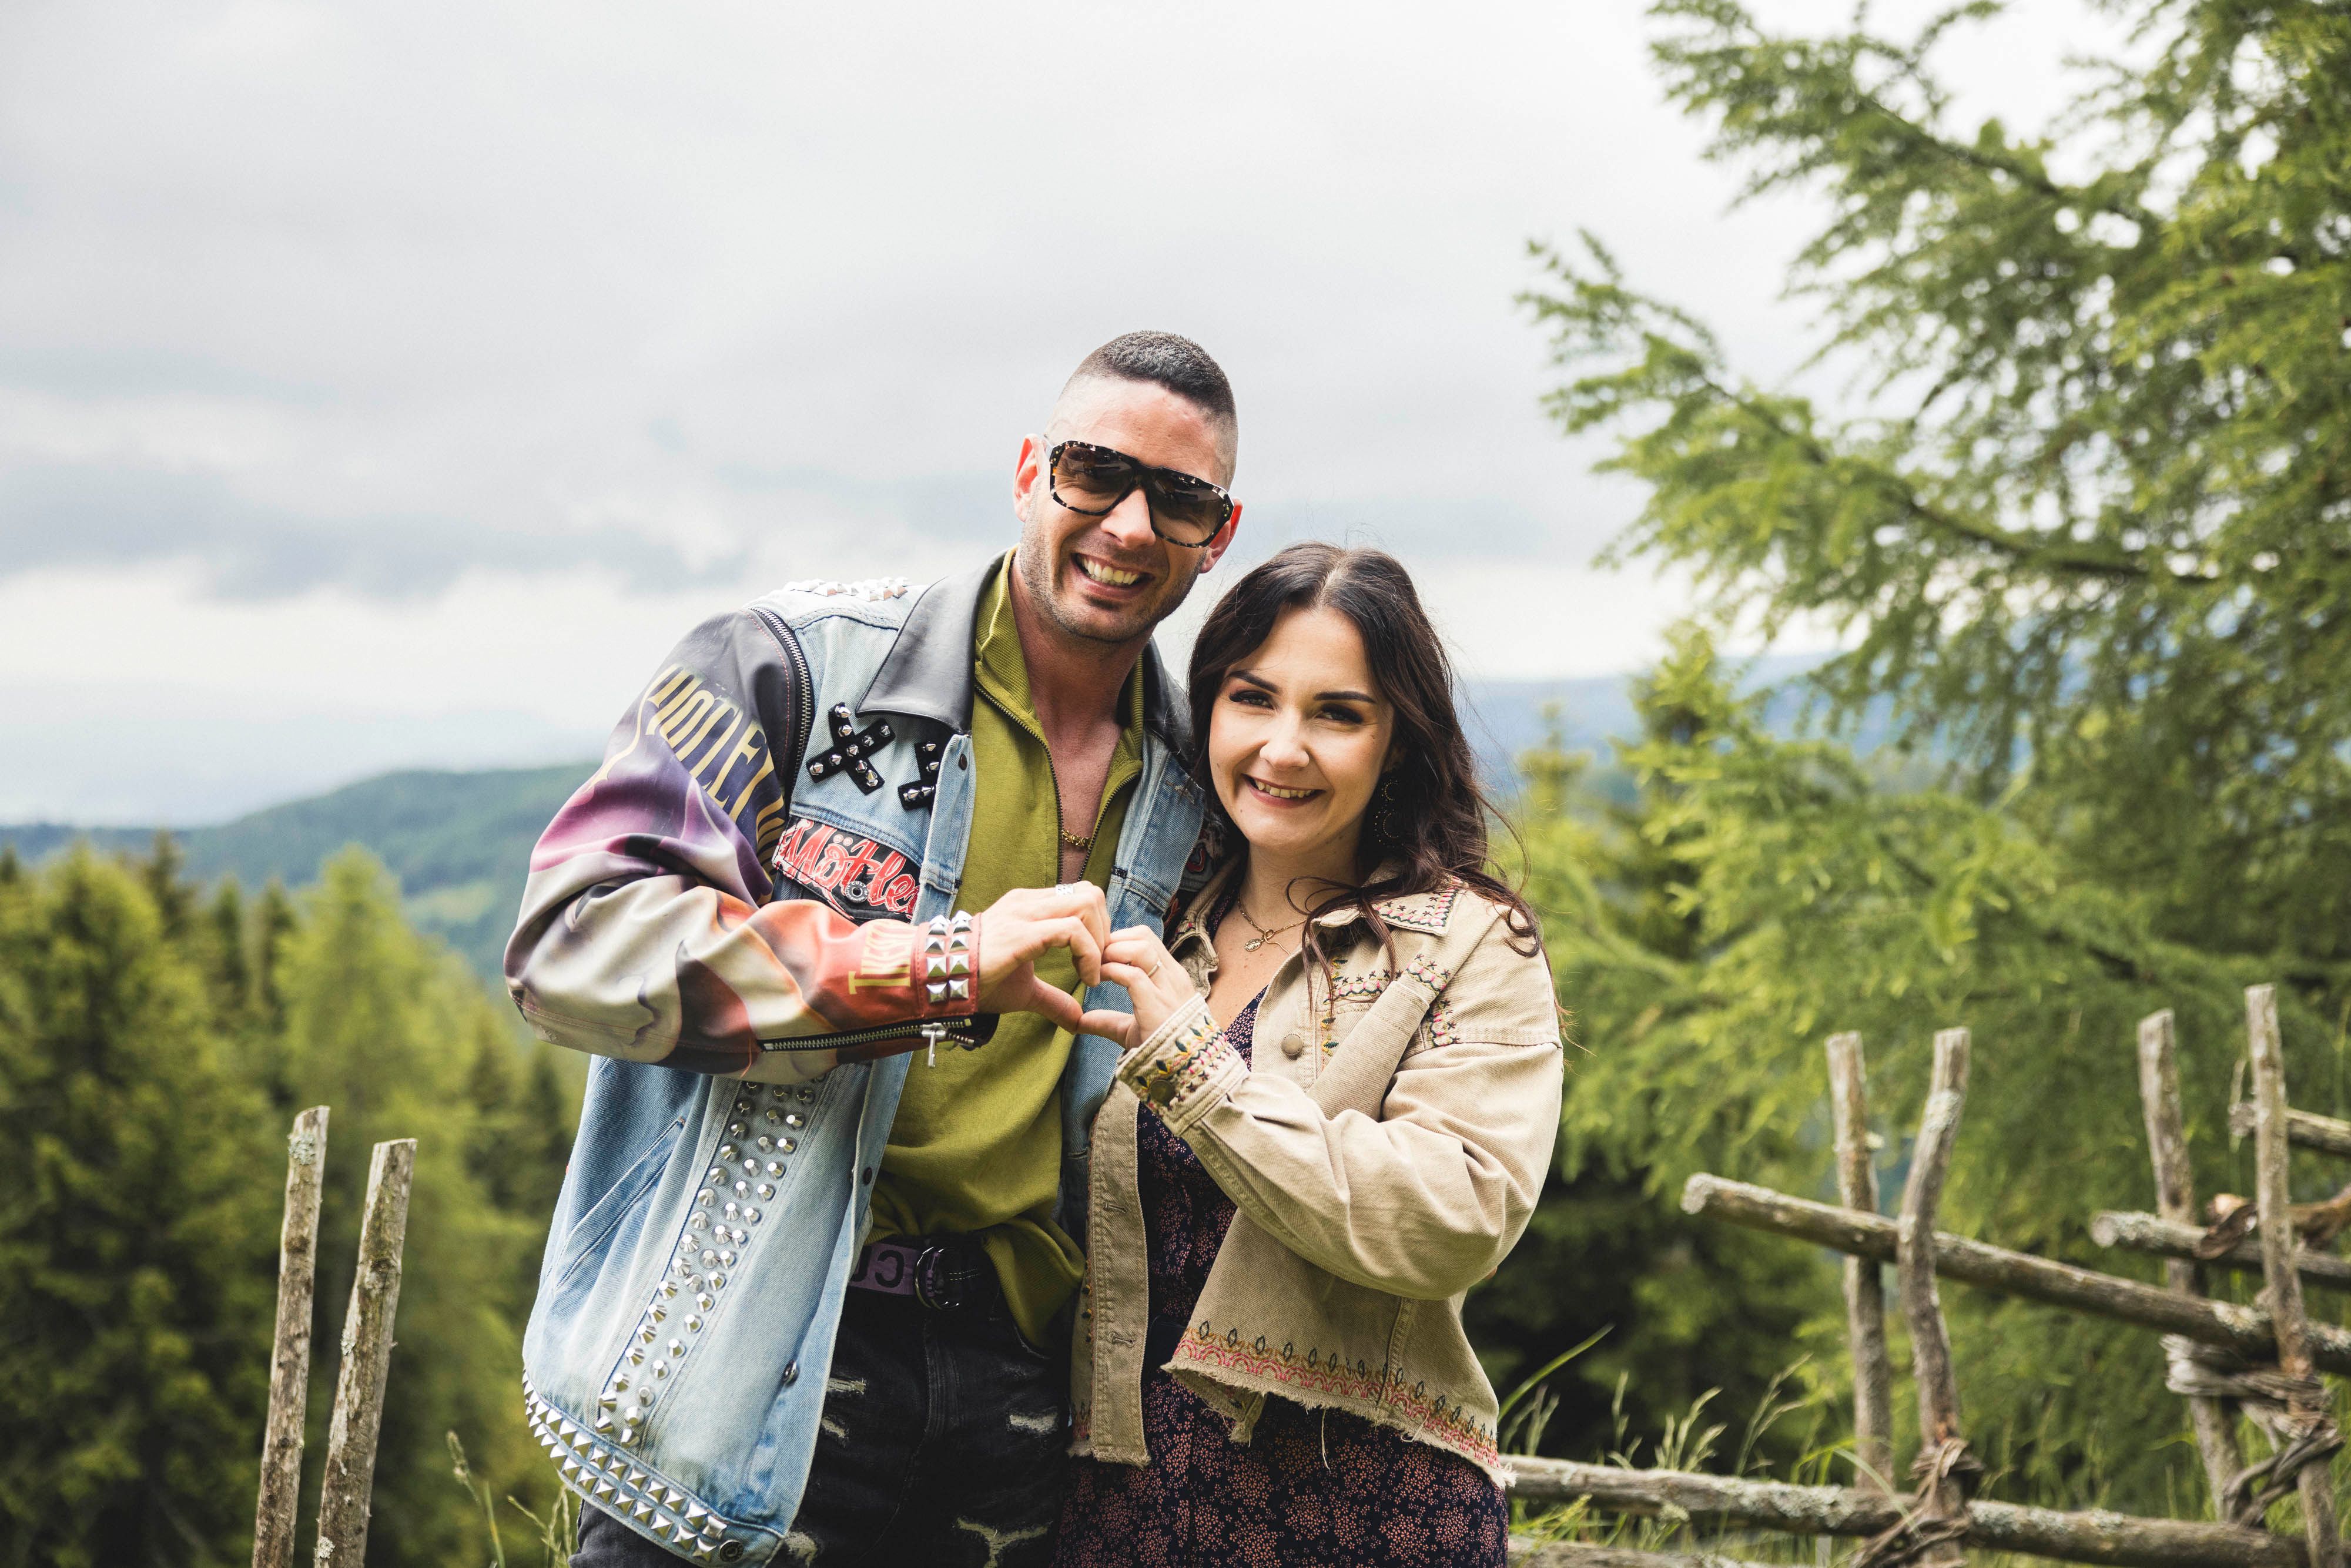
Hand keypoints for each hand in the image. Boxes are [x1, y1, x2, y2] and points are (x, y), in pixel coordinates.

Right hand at [974, 883, 1111, 1033]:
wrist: (938, 979)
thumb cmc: (977, 980)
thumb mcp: (1023, 990)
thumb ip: (1052, 999)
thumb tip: (1076, 1019)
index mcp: (1030, 907)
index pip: (1082, 896)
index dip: (1099, 927)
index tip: (1093, 964)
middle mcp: (1029, 902)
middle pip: (1091, 893)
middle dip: (1105, 930)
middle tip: (1097, 964)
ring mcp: (1025, 913)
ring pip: (1086, 903)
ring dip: (1099, 940)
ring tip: (1090, 971)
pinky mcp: (1021, 932)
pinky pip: (1072, 931)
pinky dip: (1089, 954)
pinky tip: (1085, 979)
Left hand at [1079, 927, 1195, 1049]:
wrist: (1186, 1071)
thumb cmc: (1162, 1049)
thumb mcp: (1133, 1029)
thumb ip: (1108, 1021)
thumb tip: (1079, 1021)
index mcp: (1170, 976)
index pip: (1146, 938)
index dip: (1119, 939)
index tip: (1099, 955)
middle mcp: (1172, 977)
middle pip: (1143, 935)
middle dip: (1113, 941)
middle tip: (1094, 959)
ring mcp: (1168, 989)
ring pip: (1141, 947)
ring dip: (1113, 953)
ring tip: (1098, 968)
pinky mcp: (1158, 1005)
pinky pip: (1133, 976)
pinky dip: (1112, 973)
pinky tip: (1099, 981)